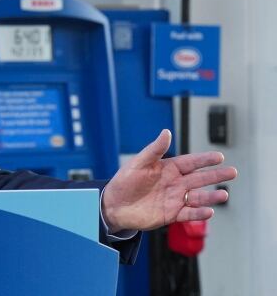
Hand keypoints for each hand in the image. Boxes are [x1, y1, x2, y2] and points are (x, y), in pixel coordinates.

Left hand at [101, 129, 236, 232]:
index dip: (204, 159)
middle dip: (216, 175)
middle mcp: (175, 183)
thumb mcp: (138, 163)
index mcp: (168, 168)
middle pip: (199, 178)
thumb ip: (154, 150)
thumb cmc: (124, 182)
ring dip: (211, 197)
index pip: (190, 162)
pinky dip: (199, 213)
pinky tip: (209, 211)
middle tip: (233, 172)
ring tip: (224, 195)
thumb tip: (166, 131)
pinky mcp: (171, 214)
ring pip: (197, 197)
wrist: (114, 205)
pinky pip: (188, 213)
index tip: (219, 156)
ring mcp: (174, 199)